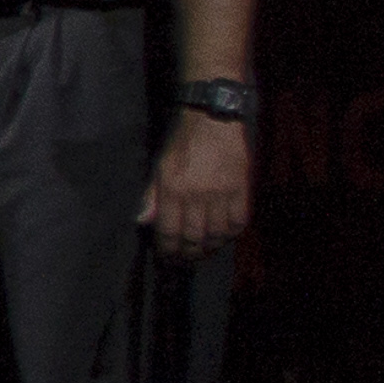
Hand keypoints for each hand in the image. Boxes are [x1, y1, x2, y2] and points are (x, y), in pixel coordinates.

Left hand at [141, 111, 249, 259]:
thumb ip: (152, 196)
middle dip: (187, 255)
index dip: (167, 250)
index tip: (166, 258)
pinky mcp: (241, 189)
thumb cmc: (182, 143)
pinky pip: (238, 222)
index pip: (169, 231)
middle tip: (184, 261)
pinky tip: (223, 238)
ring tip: (202, 253)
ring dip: (209, 249)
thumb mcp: (159, 167)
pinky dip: (230, 235)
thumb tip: (142, 221)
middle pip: (193, 237)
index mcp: (172, 190)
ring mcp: (221, 194)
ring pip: (216, 234)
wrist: (212, 120)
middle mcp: (196, 195)